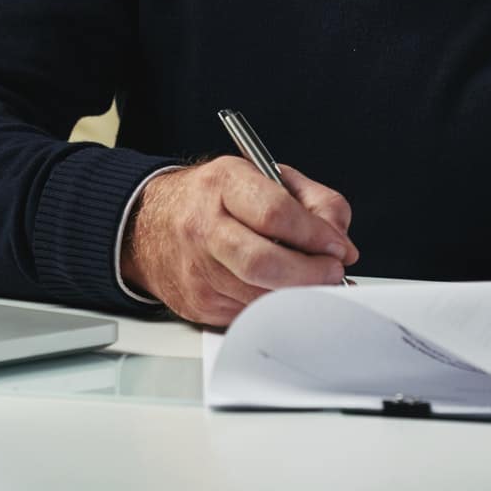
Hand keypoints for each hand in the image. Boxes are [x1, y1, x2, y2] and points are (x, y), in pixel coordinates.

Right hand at [121, 157, 358, 326]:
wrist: (152, 224)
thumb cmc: (215, 199)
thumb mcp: (264, 177)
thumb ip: (312, 200)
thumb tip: (339, 238)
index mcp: (223, 184)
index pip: (275, 213)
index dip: (315, 235)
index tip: (337, 246)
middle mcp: (204, 227)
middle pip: (265, 263)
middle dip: (310, 274)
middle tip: (332, 272)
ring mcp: (197, 269)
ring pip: (260, 296)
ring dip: (297, 294)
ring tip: (311, 280)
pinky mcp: (198, 303)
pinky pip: (249, 313)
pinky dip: (274, 306)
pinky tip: (279, 290)